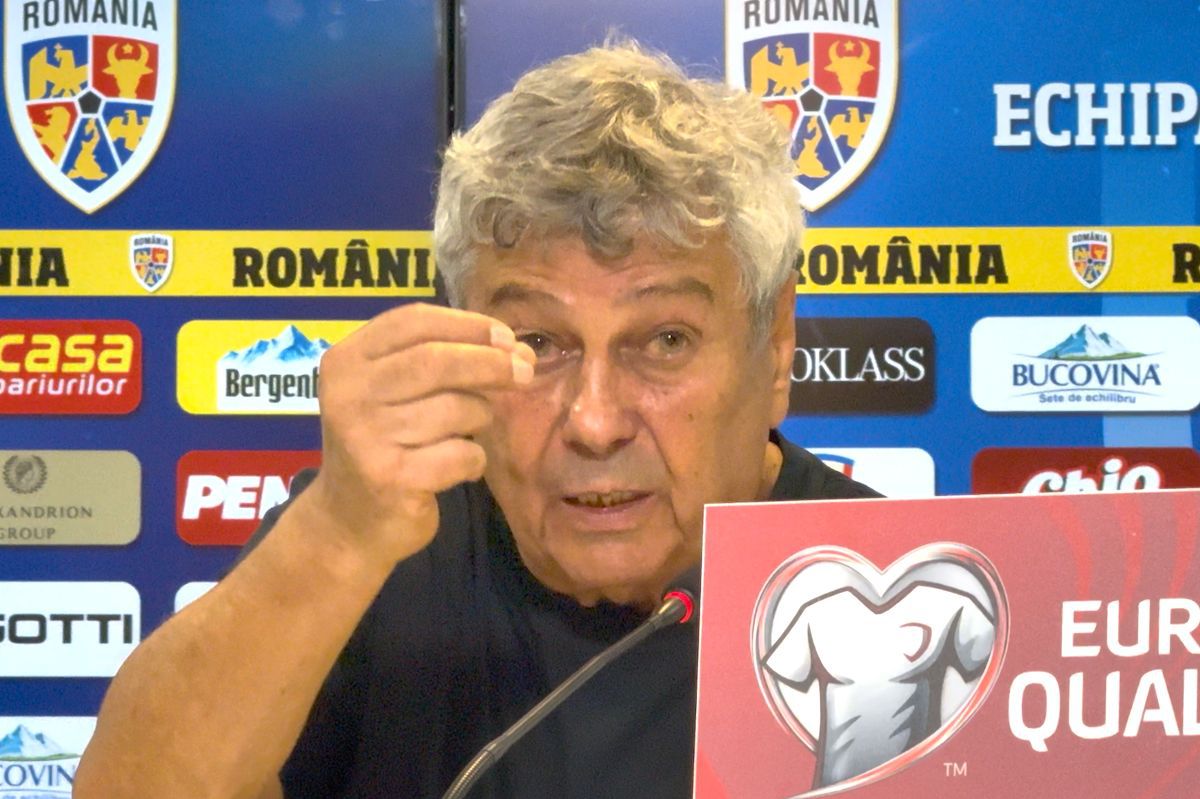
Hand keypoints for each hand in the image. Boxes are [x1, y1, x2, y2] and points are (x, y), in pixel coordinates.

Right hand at [298, 303, 534, 563]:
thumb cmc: (385, 445)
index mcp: (347, 361)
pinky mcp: (390, 478)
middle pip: (437, 360)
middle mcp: (349, 394)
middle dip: (491, 363)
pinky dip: (473, 460)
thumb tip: (520, 352)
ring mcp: (366, 437)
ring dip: (479, 418)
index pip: (413, 321)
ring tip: (466, 433)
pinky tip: (458, 467)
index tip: (505, 337)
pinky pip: (461, 454)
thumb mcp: (396, 393)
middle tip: (525, 372)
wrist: (348, 523)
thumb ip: (447, 363)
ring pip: (456, 408)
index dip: (468, 325)